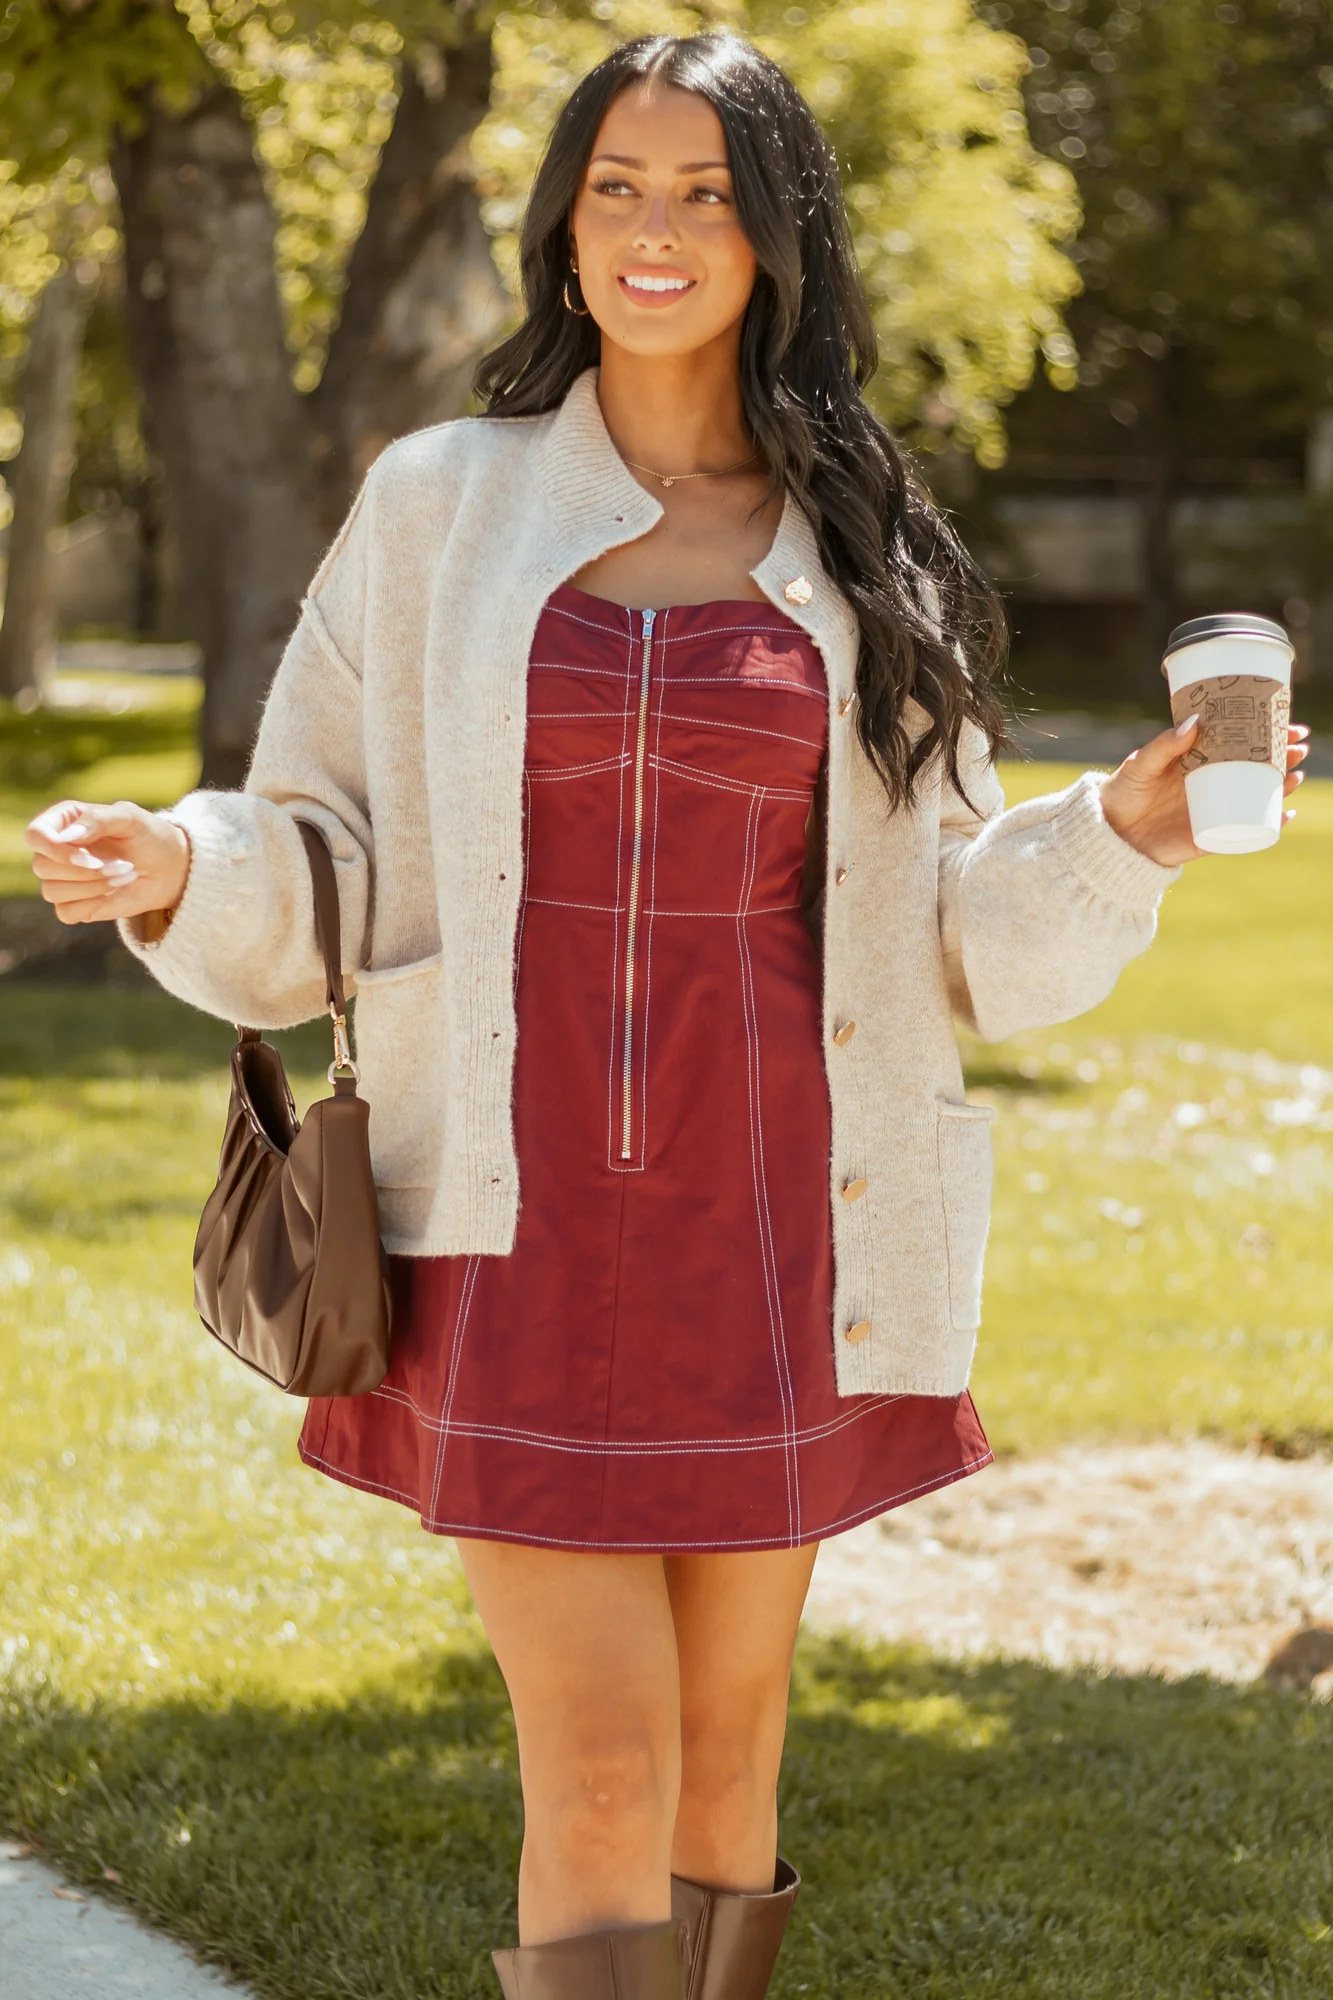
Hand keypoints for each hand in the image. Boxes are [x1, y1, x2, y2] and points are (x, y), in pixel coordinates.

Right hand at [25, 799, 190, 925]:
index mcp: (62, 821)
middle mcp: (56, 850)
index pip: (35, 835)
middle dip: (84, 870)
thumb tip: (67, 837)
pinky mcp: (74, 904)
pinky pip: (66, 912)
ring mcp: (62, 879)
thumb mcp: (129, 818)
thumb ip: (98, 819)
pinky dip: (92, 904)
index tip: (88, 855)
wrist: (168, 867)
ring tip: (123, 874)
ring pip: (52, 891)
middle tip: (122, 864)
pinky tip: (113, 892)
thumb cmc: (148, 836)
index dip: (54, 849)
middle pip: (42, 866)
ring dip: (93, 886)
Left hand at [1099, 718, 1308, 865]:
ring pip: (1256, 795)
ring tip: (1295, 775)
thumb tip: (1196, 723)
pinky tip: (1285, 814)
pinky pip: (1245, 830)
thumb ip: (1164, 745)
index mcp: (1197, 759)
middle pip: (1254, 766)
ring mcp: (1213, 808)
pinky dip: (1268, 824)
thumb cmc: (1122, 792)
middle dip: (1281, 756)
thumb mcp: (1141, 764)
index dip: (1264, 732)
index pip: (1238, 741)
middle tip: (1299, 746)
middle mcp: (1210, 782)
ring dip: (1280, 786)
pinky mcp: (1210, 835)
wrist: (1107, 834)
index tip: (1287, 722)